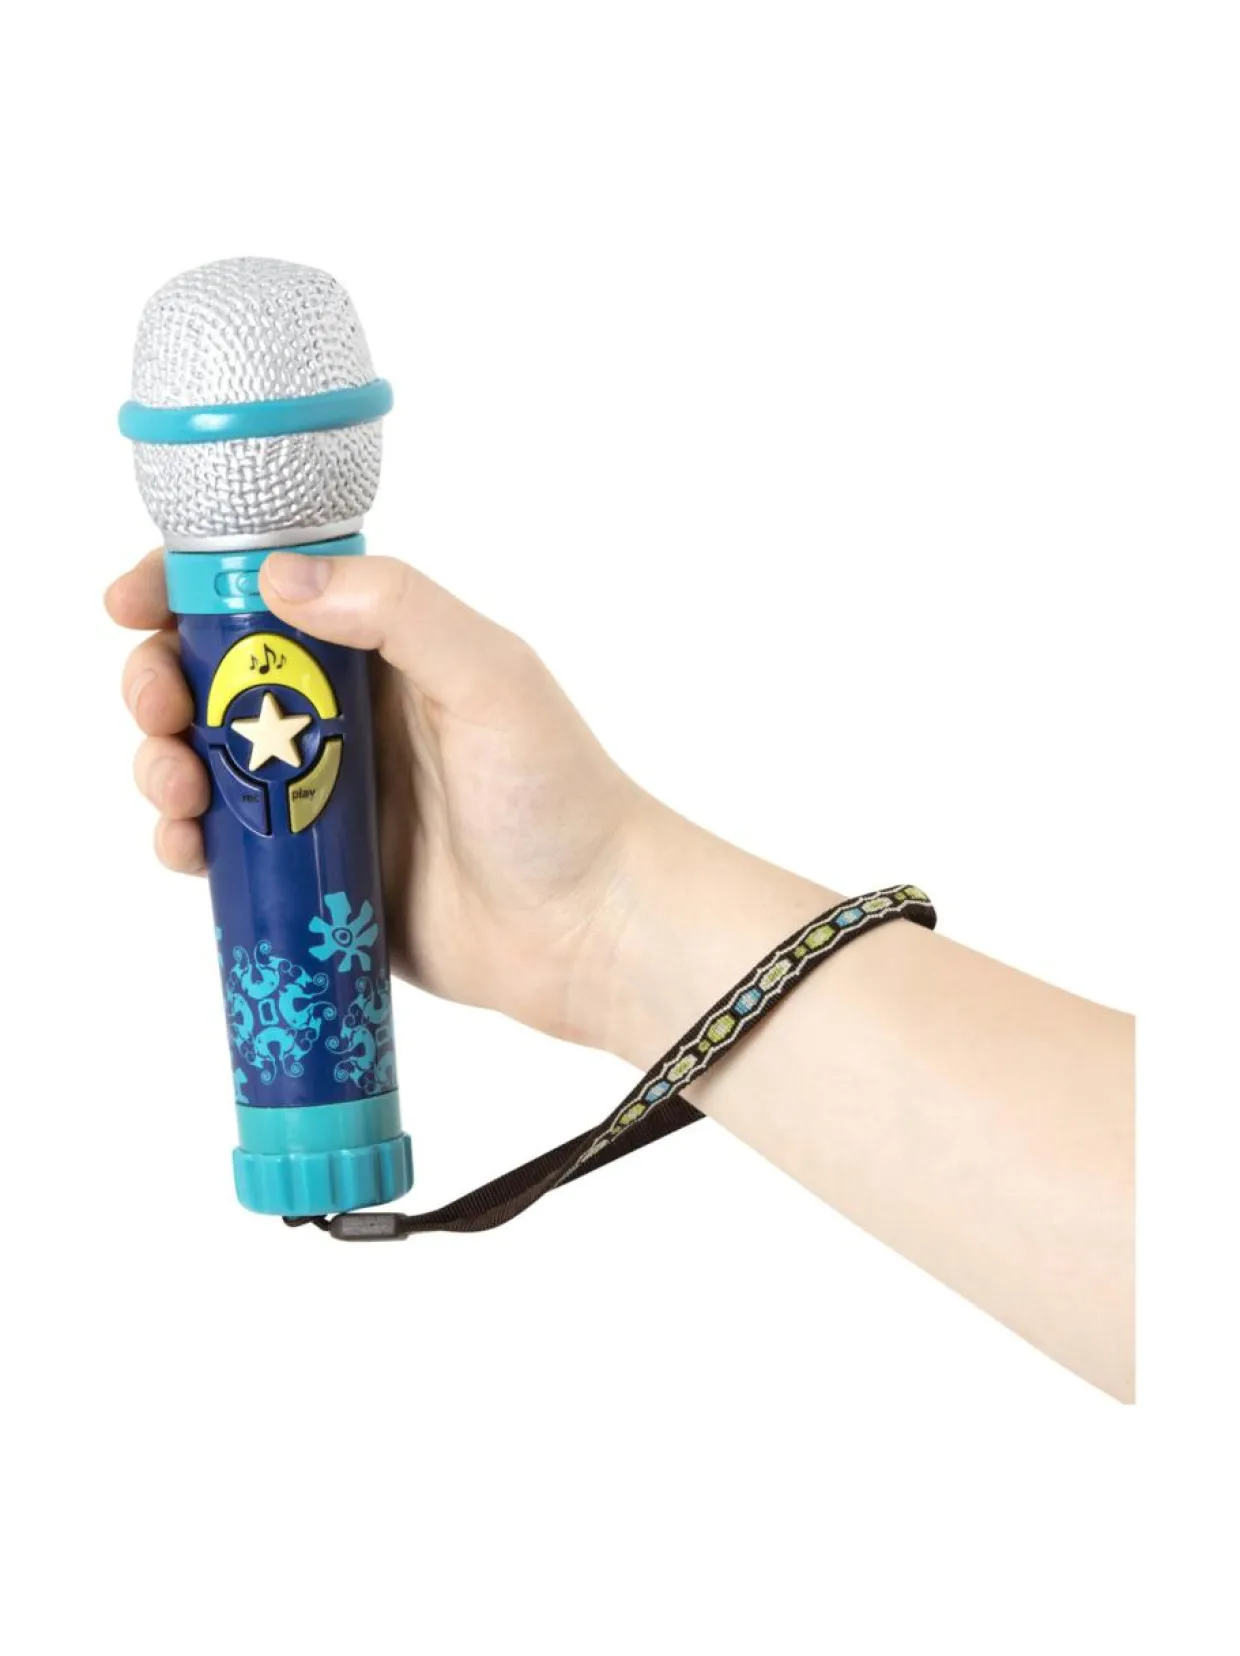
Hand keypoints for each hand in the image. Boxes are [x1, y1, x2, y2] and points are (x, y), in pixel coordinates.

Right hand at [106, 548, 662, 1050]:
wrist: (587, 929)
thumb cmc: (557, 794)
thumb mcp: (491, 677)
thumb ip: (399, 613)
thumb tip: (275, 576)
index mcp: (381, 654)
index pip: (263, 598)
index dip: (185, 589)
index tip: (131, 601)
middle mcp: (342, 720)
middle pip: (212, 681)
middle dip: (158, 682)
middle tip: (157, 707)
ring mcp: (321, 801)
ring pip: (204, 766)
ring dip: (161, 763)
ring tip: (171, 785)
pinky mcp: (313, 877)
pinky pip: (226, 851)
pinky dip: (185, 843)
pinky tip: (184, 847)